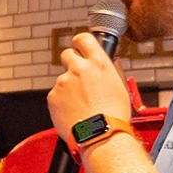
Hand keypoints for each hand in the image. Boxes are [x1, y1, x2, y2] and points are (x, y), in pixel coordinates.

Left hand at [47, 31, 131, 147]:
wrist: (100, 134)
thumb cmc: (114, 115)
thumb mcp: (120, 87)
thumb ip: (111, 70)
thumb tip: (110, 62)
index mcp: (98, 63)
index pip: (83, 38)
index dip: (80, 43)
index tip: (80, 48)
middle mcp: (79, 69)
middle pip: (67, 54)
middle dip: (71, 63)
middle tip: (78, 78)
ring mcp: (63, 81)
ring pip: (63, 79)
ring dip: (68, 88)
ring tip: (81, 104)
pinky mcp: (53, 95)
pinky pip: (56, 95)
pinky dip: (62, 102)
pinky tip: (73, 111)